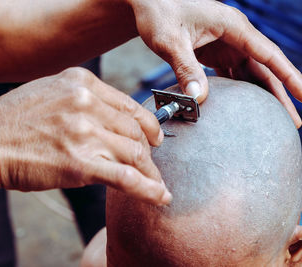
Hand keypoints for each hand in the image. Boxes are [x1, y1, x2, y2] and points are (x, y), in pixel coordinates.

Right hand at [0, 67, 170, 204]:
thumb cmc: (12, 120)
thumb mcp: (49, 91)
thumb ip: (82, 98)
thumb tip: (109, 115)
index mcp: (81, 83)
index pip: (128, 105)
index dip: (147, 124)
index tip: (153, 137)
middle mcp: (86, 103)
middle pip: (134, 130)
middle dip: (148, 150)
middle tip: (150, 163)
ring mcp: (83, 132)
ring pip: (134, 153)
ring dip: (149, 171)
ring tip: (155, 183)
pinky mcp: (80, 164)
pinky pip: (125, 177)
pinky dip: (148, 188)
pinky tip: (159, 197)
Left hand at [128, 0, 301, 126]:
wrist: (147, 5)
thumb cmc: (159, 15)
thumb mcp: (170, 42)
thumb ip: (185, 68)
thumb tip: (199, 98)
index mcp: (232, 26)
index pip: (268, 53)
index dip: (288, 76)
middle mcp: (234, 34)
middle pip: (264, 67)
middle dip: (280, 93)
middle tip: (293, 121)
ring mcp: (225, 43)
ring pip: (251, 72)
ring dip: (262, 94)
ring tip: (273, 119)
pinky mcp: (214, 51)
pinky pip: (233, 73)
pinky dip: (241, 89)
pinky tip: (245, 106)